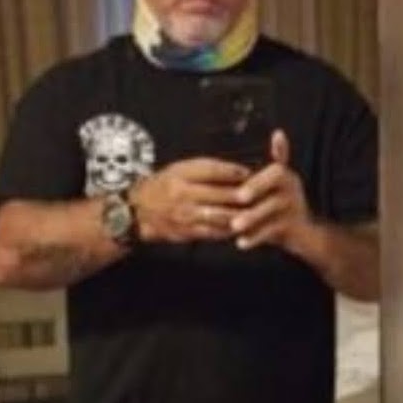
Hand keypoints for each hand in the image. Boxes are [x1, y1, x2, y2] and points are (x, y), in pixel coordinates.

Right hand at [131, 158, 249, 243]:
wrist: (140, 211)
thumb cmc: (165, 185)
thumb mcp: (180, 169)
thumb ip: (206, 170)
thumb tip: (237, 172)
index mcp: (181, 175)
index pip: (211, 170)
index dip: (233, 171)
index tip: (249, 171)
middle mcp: (183, 195)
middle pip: (221, 194)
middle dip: (244, 194)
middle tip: (262, 193)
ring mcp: (186, 216)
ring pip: (221, 216)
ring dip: (242, 215)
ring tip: (257, 211)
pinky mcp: (188, 232)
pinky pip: (215, 232)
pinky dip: (231, 229)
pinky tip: (243, 227)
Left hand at [229, 130, 315, 255]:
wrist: (302, 234)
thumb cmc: (275, 207)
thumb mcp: (265, 187)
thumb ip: (248, 174)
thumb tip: (228, 165)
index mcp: (282, 173)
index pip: (274, 169)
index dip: (258, 176)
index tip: (239, 187)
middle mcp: (291, 185)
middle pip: (274, 181)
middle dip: (254, 189)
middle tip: (237, 198)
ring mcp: (294, 205)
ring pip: (271, 207)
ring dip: (251, 216)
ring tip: (233, 225)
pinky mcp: (293, 226)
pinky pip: (272, 230)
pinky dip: (256, 237)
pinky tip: (240, 243)